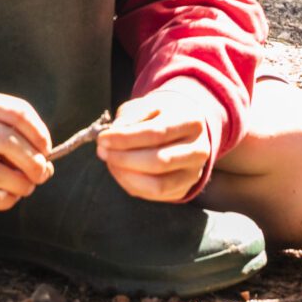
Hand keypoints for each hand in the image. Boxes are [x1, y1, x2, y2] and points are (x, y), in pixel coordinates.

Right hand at [0, 92, 52, 210]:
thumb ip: (22, 136)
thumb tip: (46, 168)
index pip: (17, 113)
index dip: (40, 134)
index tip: (47, 149)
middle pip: (6, 141)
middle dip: (33, 161)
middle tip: (42, 172)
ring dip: (20, 183)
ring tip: (28, 186)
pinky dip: (4, 200)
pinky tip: (11, 196)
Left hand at [95, 81, 221, 202]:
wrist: (182, 130)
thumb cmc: (160, 115)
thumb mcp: (146, 106)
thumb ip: (129, 118)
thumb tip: (111, 137)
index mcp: (193, 122)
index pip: (157, 133)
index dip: (126, 138)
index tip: (102, 138)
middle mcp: (199, 150)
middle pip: (159, 161)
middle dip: (124, 158)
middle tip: (102, 151)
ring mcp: (193, 173)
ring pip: (158, 184)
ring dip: (126, 175)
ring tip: (110, 161)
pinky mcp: (183, 189)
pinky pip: (153, 195)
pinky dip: (131, 184)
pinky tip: (120, 170)